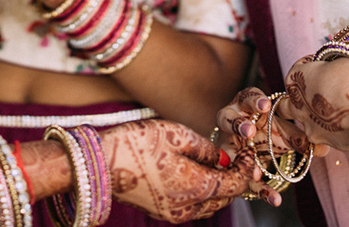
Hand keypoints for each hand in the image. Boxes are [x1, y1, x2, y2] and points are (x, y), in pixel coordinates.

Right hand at [100, 120, 254, 221]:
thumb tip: (224, 158)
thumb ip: (208, 149)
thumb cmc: (137, 144)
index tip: (249, 151)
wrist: (99, 164)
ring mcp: (174, 213)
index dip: (246, 167)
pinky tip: (195, 173)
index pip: (236, 185)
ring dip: (219, 188)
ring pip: (209, 205)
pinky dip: (201, 194)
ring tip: (217, 164)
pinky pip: (192, 207)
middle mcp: (188, 208)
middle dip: (235, 179)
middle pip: (225, 198)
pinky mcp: (161, 212)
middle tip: (237, 157)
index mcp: (198, 188)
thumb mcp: (178, 135)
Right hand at [213, 88, 300, 205]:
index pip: (247, 98)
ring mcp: (227, 145)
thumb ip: (300, 137)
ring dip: (238, 165)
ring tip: (252, 164)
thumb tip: (324, 148)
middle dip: (238, 125)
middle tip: (249, 131)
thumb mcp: (283, 132)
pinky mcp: (232, 169)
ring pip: (226, 149)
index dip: (255, 101)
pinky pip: (244, 179)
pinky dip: (261, 190)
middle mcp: (231, 122)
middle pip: (228, 119)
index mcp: (246, 107)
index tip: (266, 106)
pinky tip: (276, 199)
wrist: (251, 150)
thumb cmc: (267, 131)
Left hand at [276, 57, 348, 152]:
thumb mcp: (338, 62)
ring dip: (320, 118)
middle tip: (316, 95)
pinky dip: (337, 130)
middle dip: (299, 102)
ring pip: (309, 125)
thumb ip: (328, 67)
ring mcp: (309, 128)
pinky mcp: (325, 143)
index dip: (309, 66)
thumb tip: (331, 70)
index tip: (321, 66)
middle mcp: (296, 107)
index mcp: (295, 80)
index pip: (297, 70)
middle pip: (287, 106)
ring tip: (341, 111)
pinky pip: (329, 135)